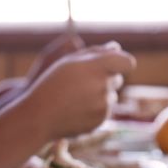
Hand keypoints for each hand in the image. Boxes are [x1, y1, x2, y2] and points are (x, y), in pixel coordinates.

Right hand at [21, 42, 135, 140]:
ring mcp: (103, 105)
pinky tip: (76, 110)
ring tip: (75, 98)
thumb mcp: (68, 62)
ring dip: (99, 95)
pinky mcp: (101, 120)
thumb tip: (116, 47)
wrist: (40, 116)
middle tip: (81, 84)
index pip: (126, 62)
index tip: (113, 65)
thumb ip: (95, 52)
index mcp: (96, 67)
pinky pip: (105, 111)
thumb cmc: (52, 84)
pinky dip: (94, 110)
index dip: (122, 63)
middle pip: (117, 79)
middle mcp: (103, 86)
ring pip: (111, 96)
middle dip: (105, 79)